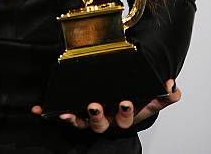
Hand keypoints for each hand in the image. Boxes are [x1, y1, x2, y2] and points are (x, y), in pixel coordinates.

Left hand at [31, 79, 180, 131]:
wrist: (119, 102)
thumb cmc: (133, 99)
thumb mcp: (150, 98)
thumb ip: (164, 94)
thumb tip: (172, 86)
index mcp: (124, 115)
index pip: (127, 117)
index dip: (125, 112)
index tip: (125, 101)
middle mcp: (106, 119)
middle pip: (102, 123)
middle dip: (98, 115)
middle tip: (94, 104)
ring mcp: (89, 118)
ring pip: (81, 122)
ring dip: (73, 117)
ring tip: (66, 111)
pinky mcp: (74, 113)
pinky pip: (62, 114)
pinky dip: (49, 112)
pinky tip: (38, 109)